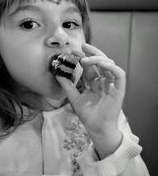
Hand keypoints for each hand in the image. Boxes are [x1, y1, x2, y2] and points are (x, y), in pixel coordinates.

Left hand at [57, 43, 125, 157]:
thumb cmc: (87, 115)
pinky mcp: (119, 89)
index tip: (73, 51)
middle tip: (82, 47)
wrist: (96, 128)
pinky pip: (119, 75)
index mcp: (94, 82)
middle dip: (91, 52)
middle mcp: (103, 81)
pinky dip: (112, 67)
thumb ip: (67, 86)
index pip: (89, 66)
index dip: (82, 57)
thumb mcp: (74, 98)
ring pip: (109, 65)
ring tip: (86, 59)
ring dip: (98, 59)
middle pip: (99, 62)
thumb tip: (57, 73)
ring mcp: (111, 84)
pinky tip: (102, 64)